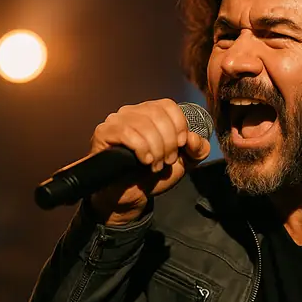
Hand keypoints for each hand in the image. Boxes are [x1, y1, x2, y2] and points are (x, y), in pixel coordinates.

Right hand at [87, 99, 210, 224]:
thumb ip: (197, 150)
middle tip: (168, 160)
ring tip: (156, 165)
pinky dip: (141, 148)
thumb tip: (193, 138)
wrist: (131, 195)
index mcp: (151, 113)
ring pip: (143, 124)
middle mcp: (132, 112)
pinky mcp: (104, 133)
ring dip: (156, 148)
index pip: (168, 105)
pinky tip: (144, 161)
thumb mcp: (183, 162)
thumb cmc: (153, 174)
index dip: (179, 124)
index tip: (182, 144)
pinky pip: (126, 132)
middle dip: (169, 141)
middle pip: (157, 113)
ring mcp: (116, 121)